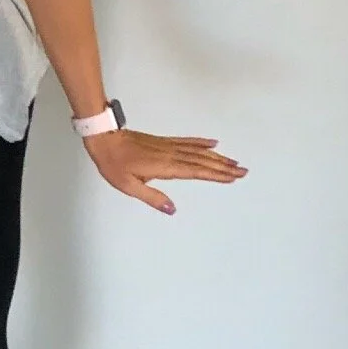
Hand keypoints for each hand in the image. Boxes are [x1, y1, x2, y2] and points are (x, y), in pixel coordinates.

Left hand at [83, 128, 246, 215]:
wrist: (104, 139)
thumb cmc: (114, 163)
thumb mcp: (129, 186)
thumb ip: (152, 198)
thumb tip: (172, 209)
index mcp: (164, 167)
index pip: (195, 172)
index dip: (215, 175)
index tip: (232, 178)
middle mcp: (170, 155)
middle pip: (202, 161)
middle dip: (224, 167)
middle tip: (243, 171)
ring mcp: (168, 146)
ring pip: (198, 151)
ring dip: (218, 157)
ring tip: (234, 162)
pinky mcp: (163, 142)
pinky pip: (187, 141)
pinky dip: (201, 142)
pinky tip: (212, 144)